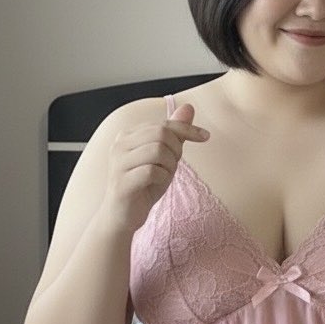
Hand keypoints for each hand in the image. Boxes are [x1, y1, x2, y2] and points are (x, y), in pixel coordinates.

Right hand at [102, 103, 208, 231]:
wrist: (122, 216)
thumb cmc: (143, 185)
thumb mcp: (164, 157)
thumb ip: (174, 133)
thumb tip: (189, 107)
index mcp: (128, 135)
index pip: (163, 124)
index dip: (187, 129)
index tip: (206, 136)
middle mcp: (119, 144)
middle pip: (161, 134)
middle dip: (176, 150)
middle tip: (173, 166)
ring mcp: (118, 163)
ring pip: (158, 150)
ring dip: (169, 165)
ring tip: (163, 175)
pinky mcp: (122, 181)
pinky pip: (152, 171)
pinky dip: (162, 178)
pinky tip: (155, 185)